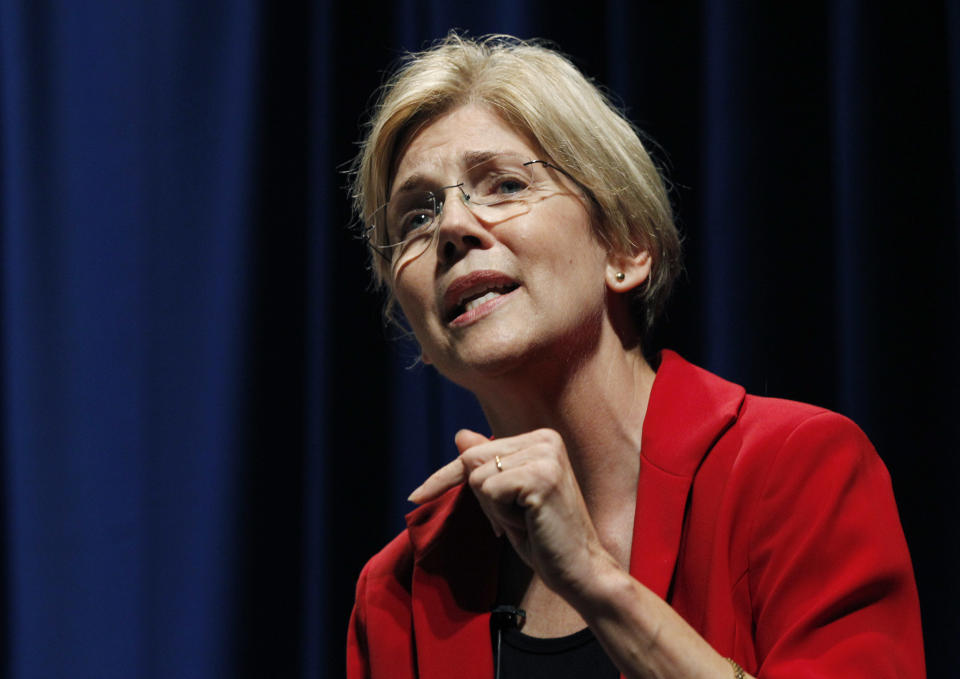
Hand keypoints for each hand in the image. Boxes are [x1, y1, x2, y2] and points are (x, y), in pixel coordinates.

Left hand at [408, 428, 609, 598]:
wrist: (581, 570)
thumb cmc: (544, 537)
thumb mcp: (509, 499)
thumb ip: (489, 465)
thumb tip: (461, 434)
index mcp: (541, 439)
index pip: (476, 451)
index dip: (444, 477)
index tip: (415, 496)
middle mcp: (545, 440)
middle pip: (473, 461)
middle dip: (482, 500)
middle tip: (518, 521)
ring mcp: (545, 456)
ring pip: (478, 478)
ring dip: (495, 511)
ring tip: (528, 521)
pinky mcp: (541, 476)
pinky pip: (489, 491)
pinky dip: (502, 517)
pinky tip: (530, 524)